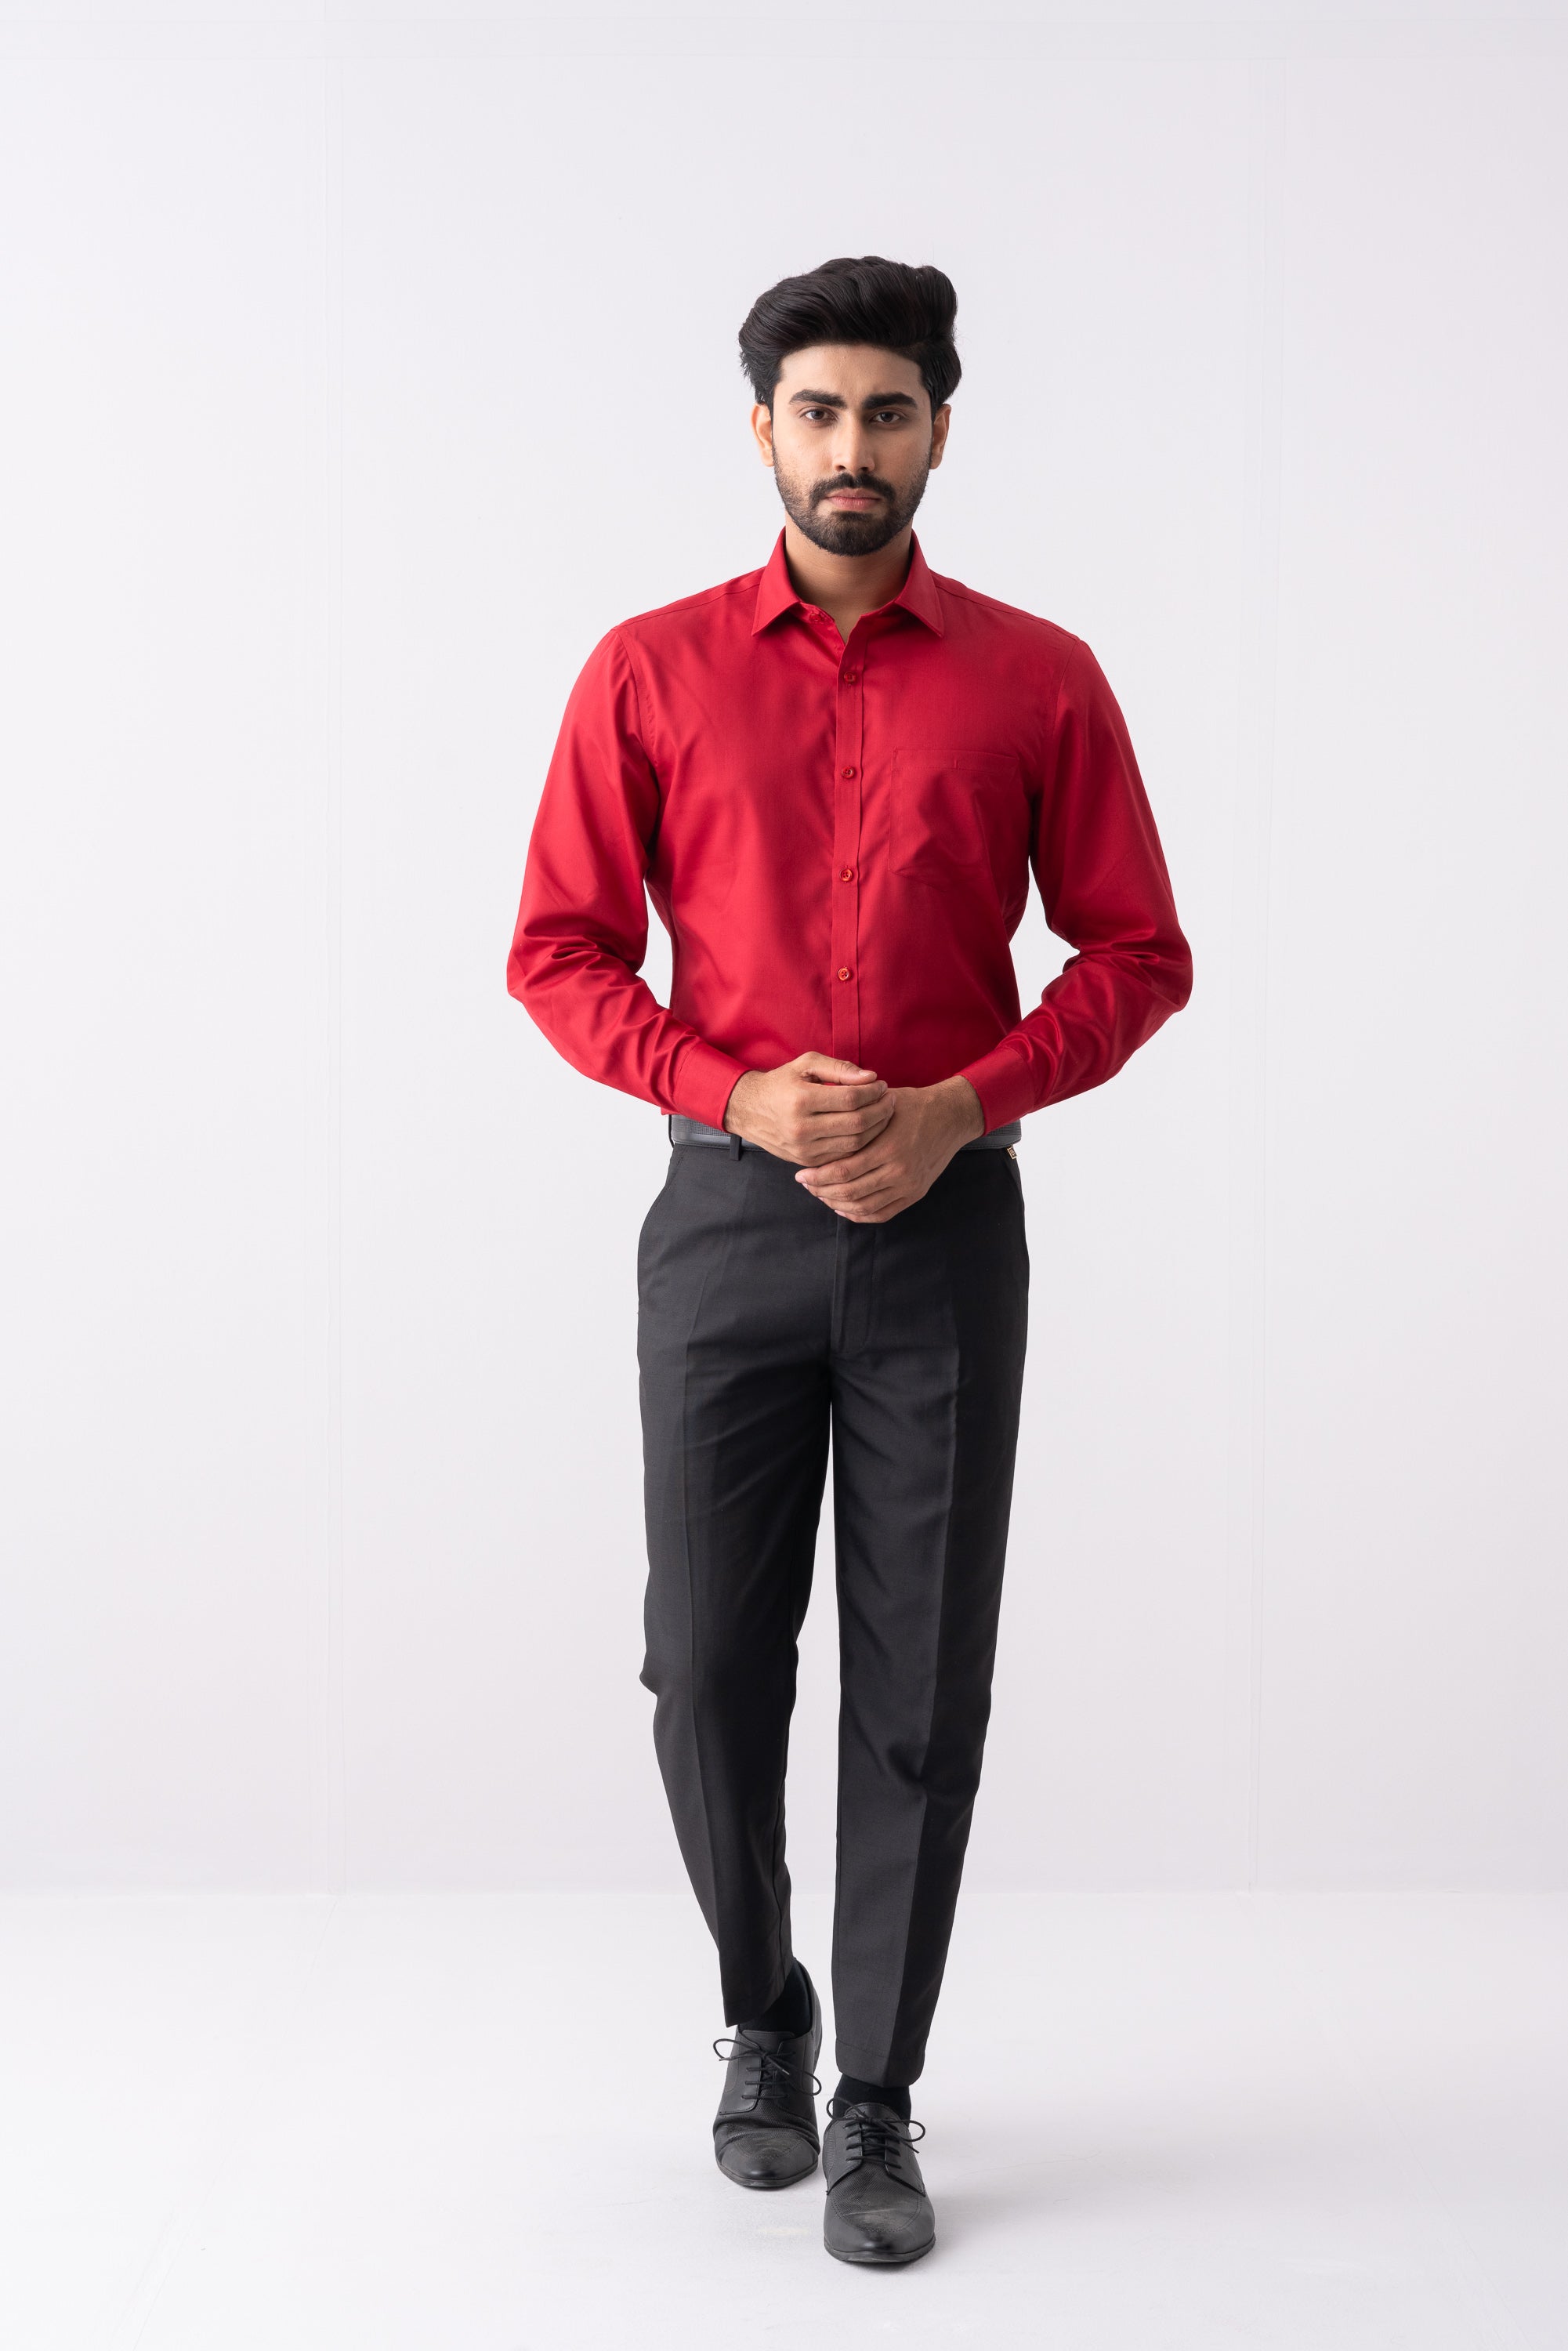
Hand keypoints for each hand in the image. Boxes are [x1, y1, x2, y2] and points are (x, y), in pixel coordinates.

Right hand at [722, 1052, 895, 1166]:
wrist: (749, 1111)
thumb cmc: (782, 1083)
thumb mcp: (805, 1064)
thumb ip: (839, 1068)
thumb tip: (870, 1077)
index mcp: (801, 1100)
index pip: (851, 1099)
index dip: (873, 1092)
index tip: (883, 1085)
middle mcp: (801, 1128)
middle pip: (857, 1123)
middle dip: (881, 1111)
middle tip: (891, 1099)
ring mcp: (804, 1149)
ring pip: (854, 1143)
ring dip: (877, 1128)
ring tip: (884, 1113)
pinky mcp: (807, 1161)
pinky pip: (844, 1156)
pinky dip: (861, 1144)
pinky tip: (870, 1129)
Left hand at [793, 1076, 985, 1222]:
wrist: (951, 1116)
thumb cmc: (913, 1105)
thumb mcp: (883, 1103)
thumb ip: (855, 1118)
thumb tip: (820, 1128)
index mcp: (888, 1147)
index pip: (843, 1170)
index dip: (818, 1176)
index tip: (801, 1174)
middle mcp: (899, 1171)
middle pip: (850, 1192)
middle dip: (822, 1191)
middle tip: (807, 1185)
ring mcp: (909, 1185)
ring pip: (864, 1207)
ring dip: (837, 1204)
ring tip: (822, 1195)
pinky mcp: (915, 1193)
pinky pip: (882, 1214)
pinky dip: (859, 1214)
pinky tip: (844, 1207)